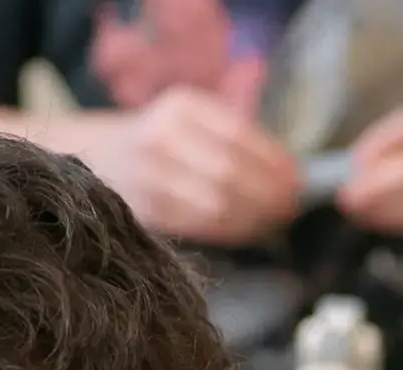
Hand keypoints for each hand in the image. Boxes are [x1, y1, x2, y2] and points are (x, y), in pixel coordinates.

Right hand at [89, 83, 296, 246]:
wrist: (104, 155)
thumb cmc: (167, 138)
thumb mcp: (195, 118)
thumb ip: (236, 138)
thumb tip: (290, 174)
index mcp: (181, 106)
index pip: (239, 136)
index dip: (274, 162)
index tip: (298, 180)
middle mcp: (160, 137)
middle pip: (229, 172)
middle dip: (268, 194)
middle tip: (291, 206)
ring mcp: (148, 175)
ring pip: (216, 204)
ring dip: (254, 217)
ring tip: (274, 219)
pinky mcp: (145, 209)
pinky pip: (200, 225)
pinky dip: (232, 229)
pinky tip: (249, 228)